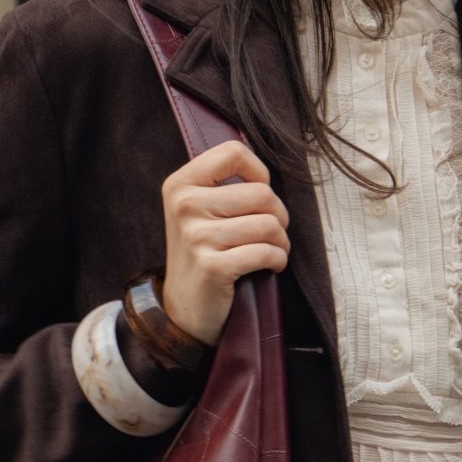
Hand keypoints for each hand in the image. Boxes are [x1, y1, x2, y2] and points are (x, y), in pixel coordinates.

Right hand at [159, 139, 290, 347]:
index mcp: (180, 184)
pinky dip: (278, 260)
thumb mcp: (199, 210)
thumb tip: (265, 169)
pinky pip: (267, 253)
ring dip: (281, 241)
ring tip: (272, 249)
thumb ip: (223, 184)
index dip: (258, 172)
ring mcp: (196, 237)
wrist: (185, 308)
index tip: (258, 195)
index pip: (233, 153)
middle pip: (261, 193)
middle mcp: (184, 206)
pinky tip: (271, 265)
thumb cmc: (203, 253)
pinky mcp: (212, 267)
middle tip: (272, 232)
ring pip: (269, 224)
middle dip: (278, 215)